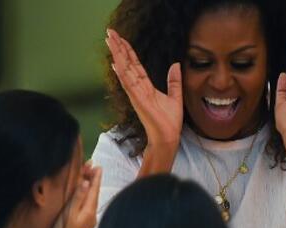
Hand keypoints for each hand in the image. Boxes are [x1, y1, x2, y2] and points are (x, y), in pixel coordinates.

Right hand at [49, 163, 101, 227]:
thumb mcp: (69, 213)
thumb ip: (77, 198)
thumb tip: (86, 182)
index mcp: (89, 210)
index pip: (94, 190)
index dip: (95, 177)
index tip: (97, 165)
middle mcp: (93, 215)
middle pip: (94, 194)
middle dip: (93, 180)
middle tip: (90, 167)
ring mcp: (90, 221)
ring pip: (91, 200)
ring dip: (89, 188)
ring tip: (87, 177)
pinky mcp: (85, 225)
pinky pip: (88, 206)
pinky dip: (86, 197)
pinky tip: (83, 195)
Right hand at [106, 28, 182, 149]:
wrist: (168, 138)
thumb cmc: (170, 122)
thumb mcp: (175, 97)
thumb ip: (174, 81)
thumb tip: (176, 64)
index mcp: (146, 87)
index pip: (135, 65)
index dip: (128, 51)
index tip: (121, 38)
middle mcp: (138, 88)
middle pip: (126, 64)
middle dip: (118, 47)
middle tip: (110, 32)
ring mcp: (136, 94)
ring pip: (124, 70)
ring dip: (117, 55)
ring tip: (110, 40)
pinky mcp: (138, 100)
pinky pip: (128, 83)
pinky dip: (122, 72)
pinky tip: (115, 62)